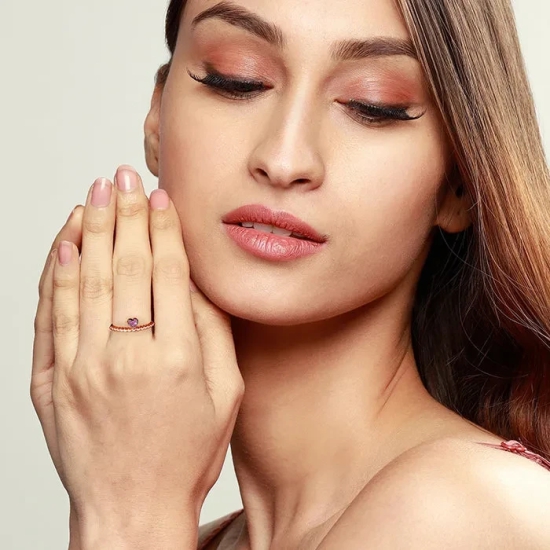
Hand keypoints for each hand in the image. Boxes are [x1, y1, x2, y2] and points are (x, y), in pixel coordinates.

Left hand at [31, 166, 243, 543]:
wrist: (132, 508)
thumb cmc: (186, 454)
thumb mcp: (225, 394)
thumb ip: (213, 332)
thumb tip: (196, 280)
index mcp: (176, 358)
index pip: (166, 272)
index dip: (163, 227)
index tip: (160, 196)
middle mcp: (125, 356)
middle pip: (123, 266)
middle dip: (125, 213)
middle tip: (124, 176)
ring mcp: (81, 368)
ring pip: (82, 281)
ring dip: (88, 230)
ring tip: (94, 194)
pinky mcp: (52, 382)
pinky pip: (50, 315)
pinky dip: (55, 274)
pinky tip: (63, 244)